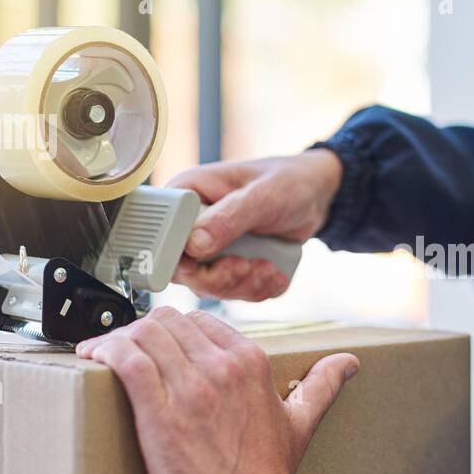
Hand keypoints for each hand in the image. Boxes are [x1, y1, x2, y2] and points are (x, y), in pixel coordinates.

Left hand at [77, 305, 359, 473]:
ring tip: (102, 355)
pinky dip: (105, 352)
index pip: (199, 320)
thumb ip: (321, 384)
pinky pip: (126, 361)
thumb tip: (348, 363)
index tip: (155, 347)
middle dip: (141, 332)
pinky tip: (94, 358)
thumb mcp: (300, 422)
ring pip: (143, 334)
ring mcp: (191, 389)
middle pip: (167, 322)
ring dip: (117, 339)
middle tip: (124, 353)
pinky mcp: (160, 414)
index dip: (171, 330)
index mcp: (251, 362)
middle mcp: (223, 368)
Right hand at [167, 148, 342, 300]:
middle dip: (219, 278)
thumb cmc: (286, 181)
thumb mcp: (262, 195)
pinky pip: (234, 292)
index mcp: (186, 196)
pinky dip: (257, 290)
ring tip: (269, 267)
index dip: (175, 258)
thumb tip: (194, 244)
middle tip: (248, 267)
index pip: (158, 236)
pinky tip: (274, 272)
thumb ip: (229, 217)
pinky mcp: (229, 265)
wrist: (315, 194)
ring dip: (243, 286)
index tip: (201, 264)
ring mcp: (210, 248)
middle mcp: (191, 224)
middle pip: (182, 271)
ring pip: (209, 287)